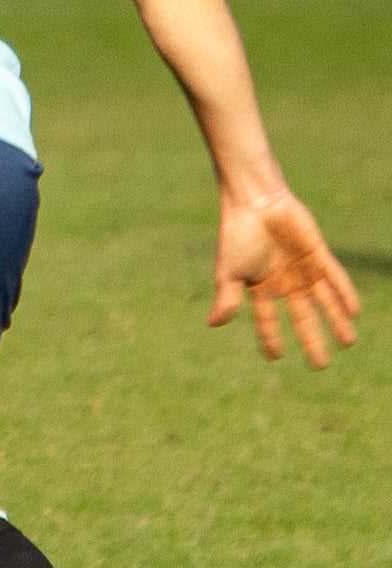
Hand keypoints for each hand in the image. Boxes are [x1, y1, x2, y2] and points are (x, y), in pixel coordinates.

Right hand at [210, 188, 358, 366]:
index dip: (270, 339)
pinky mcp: (318, 254)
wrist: (254, 201)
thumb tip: (213, 324)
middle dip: (312, 340)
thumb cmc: (236, 234)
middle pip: (302, 317)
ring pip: (323, 301)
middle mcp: (284, 282)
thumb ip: (226, 297)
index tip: (275, 358)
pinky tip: (354, 311)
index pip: (267, 320)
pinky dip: (345, 294)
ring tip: (349, 342)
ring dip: (336, 321)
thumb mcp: (228, 270)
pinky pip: (335, 277)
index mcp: (260, 287)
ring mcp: (303, 269)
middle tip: (321, 365)